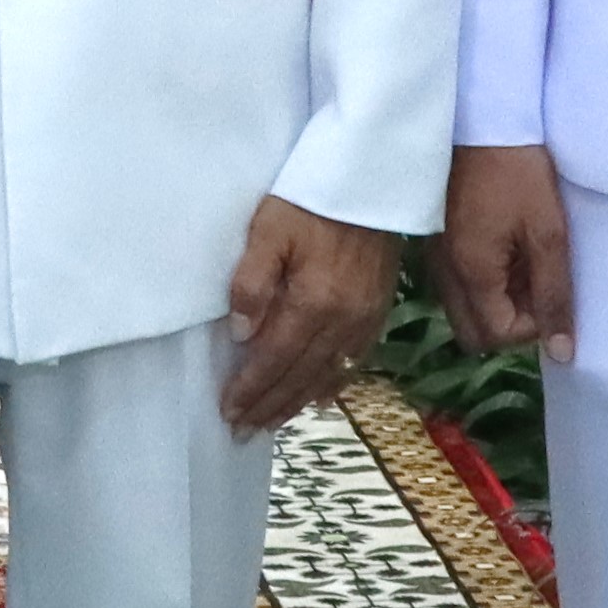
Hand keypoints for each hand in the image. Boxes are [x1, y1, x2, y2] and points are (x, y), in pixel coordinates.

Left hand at [219, 195, 395, 434]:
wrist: (373, 177)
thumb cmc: (313, 196)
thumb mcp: (270, 229)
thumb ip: (253, 282)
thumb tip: (242, 336)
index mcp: (313, 303)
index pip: (274, 359)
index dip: (250, 389)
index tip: (228, 412)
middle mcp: (343, 321)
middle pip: (300, 376)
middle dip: (269, 406)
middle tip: (243, 431)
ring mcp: (365, 319)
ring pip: (327, 375)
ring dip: (296, 402)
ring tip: (272, 422)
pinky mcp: (379, 311)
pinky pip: (353, 362)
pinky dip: (331, 385)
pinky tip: (318, 397)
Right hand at [437, 140, 574, 362]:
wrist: (480, 117)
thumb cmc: (518, 172)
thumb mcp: (548, 233)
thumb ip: (555, 294)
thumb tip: (562, 353)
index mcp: (471, 274)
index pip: (499, 335)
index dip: (533, 324)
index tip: (550, 287)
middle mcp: (446, 273)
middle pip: (475, 332)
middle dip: (510, 322)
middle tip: (535, 285)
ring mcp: (436, 257)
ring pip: (465, 309)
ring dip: (497, 301)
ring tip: (523, 262)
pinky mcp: (436, 239)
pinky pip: (458, 283)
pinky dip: (483, 281)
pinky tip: (503, 248)